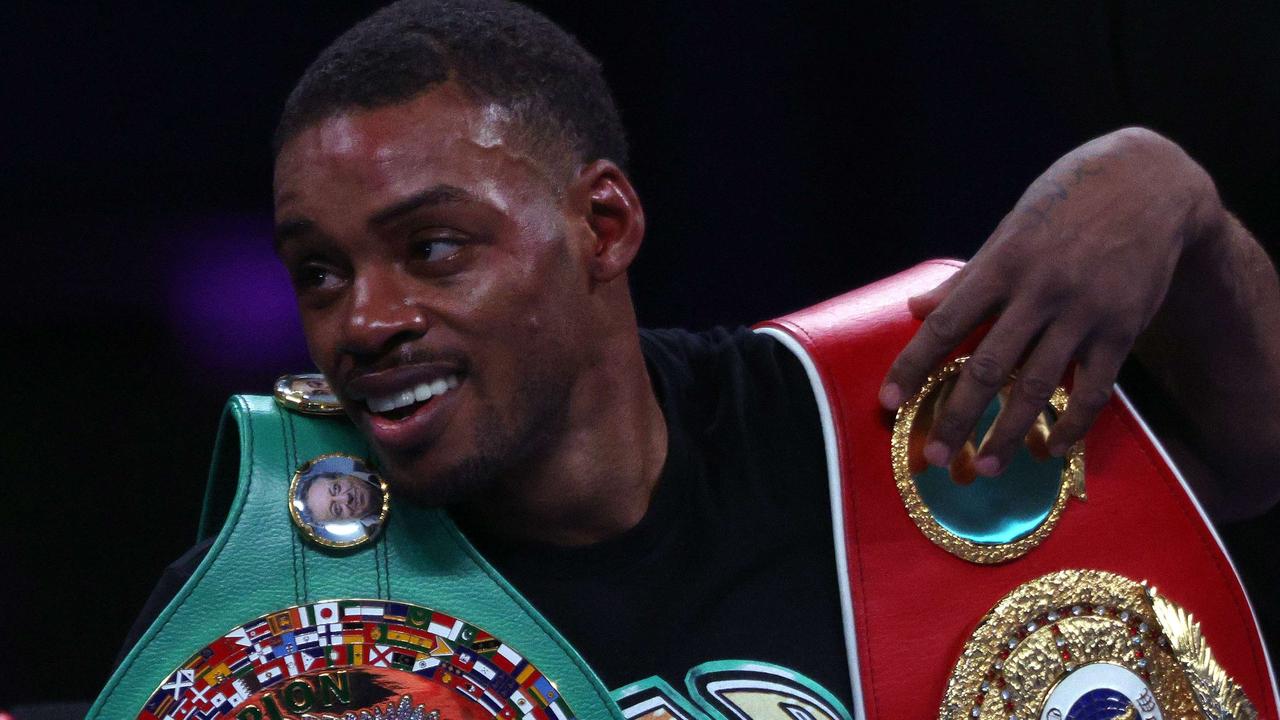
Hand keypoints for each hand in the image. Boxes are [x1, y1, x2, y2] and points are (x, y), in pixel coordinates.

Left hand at [880, 127, 1221, 477]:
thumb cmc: (1066, 203)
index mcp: (1002, 264)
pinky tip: (1051, 450)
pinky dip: (1072, 424)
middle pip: (987, 367)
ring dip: (1008, 432)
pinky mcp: (1122, 329)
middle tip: (935, 455)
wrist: (1149, 182)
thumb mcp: (1010, 230)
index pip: (946, 324)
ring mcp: (1083, 313)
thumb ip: (966, 278)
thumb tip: (916, 311)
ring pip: (1037, 386)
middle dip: (957, 416)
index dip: (914, 365)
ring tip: (986, 466)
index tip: (888, 401)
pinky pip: (1093, 388)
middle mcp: (1039, 292)